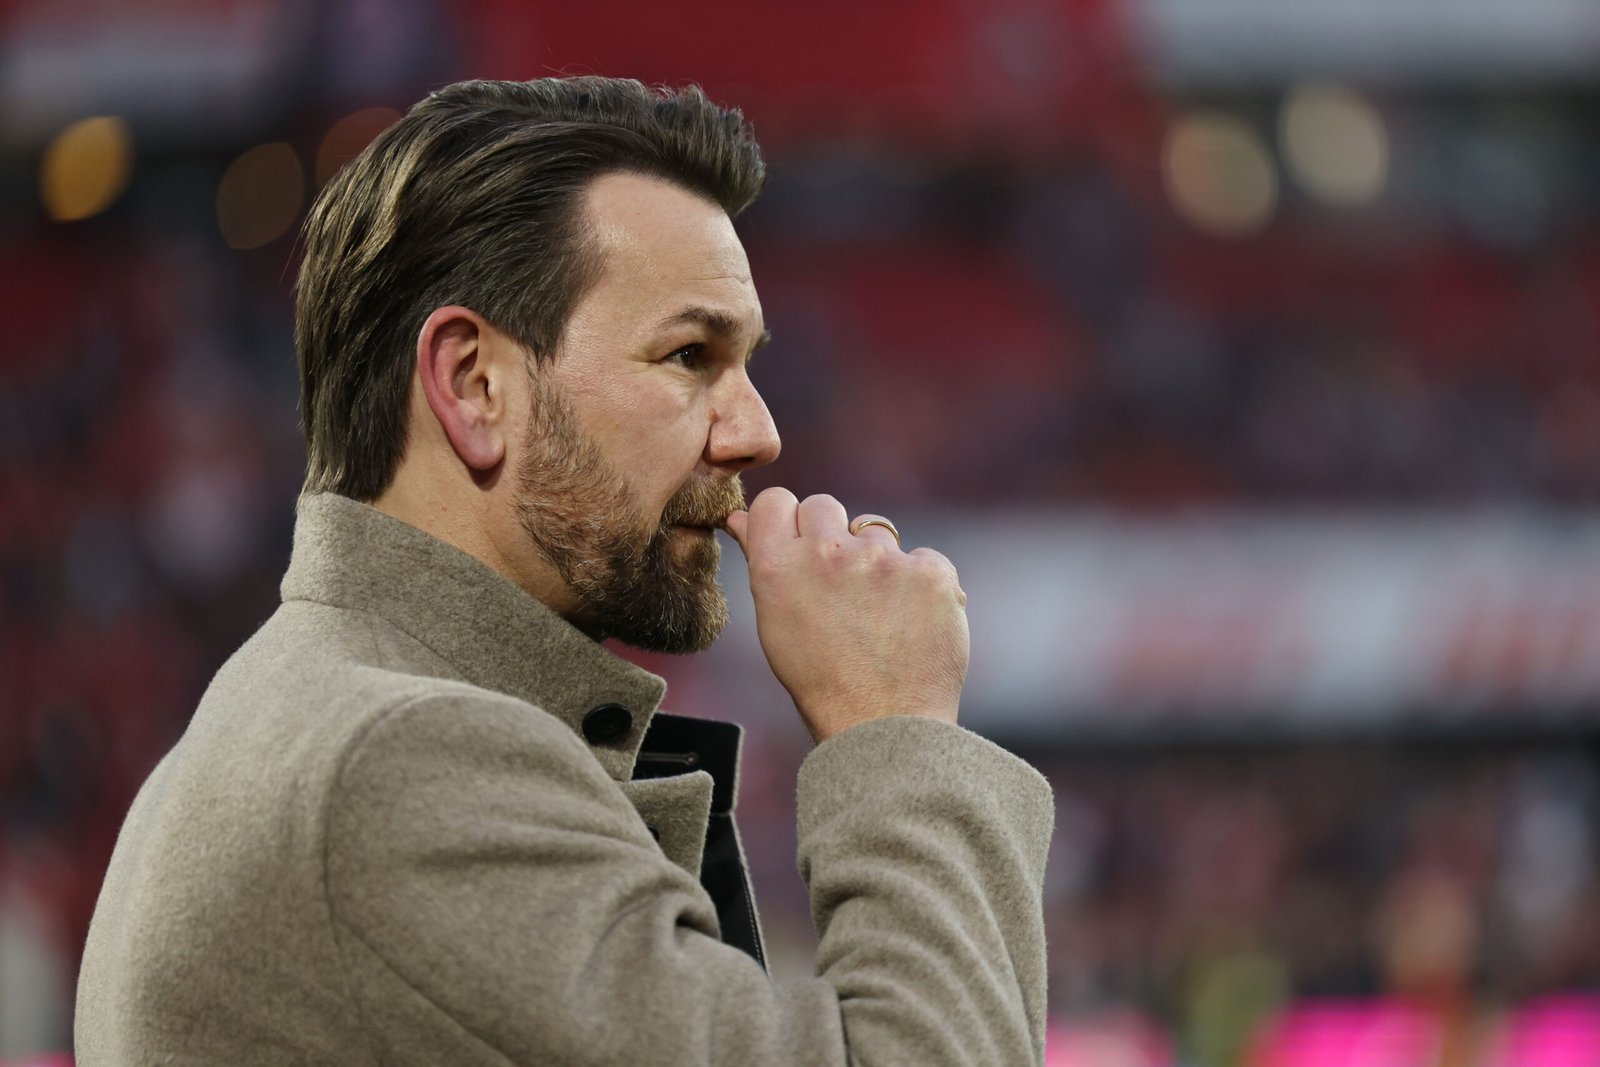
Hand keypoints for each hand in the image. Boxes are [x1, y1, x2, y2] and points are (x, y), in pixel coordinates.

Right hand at [723, 489, 968, 743]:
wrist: (884, 727)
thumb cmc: (822, 683)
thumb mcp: (775, 624)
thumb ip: (764, 563)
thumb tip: (737, 519)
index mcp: (779, 566)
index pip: (775, 500)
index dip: (787, 522)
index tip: (798, 546)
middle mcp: (827, 552)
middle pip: (823, 505)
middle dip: (831, 537)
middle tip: (841, 588)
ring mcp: (882, 558)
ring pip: (876, 532)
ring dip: (877, 562)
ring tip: (879, 616)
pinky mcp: (929, 571)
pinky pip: (922, 558)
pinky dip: (920, 586)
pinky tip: (912, 623)